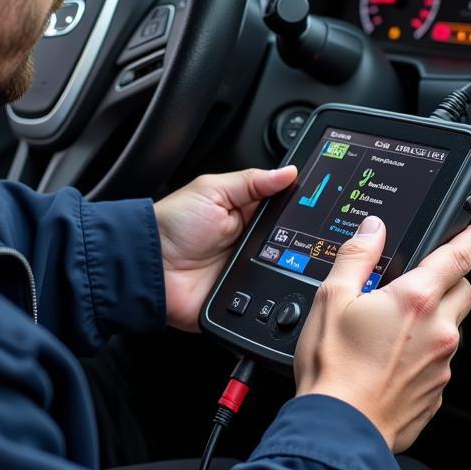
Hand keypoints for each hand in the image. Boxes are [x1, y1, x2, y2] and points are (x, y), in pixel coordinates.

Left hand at [154, 166, 297, 330]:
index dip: (301, 206)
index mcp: (245, 214)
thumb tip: (288, 172)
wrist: (150, 266)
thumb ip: (251, 181)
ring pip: (285, 269)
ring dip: (290, 265)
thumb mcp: (211, 191)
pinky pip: (268, 295)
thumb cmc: (171, 225)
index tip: (320, 203)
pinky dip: (274, 289)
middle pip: (291, 241)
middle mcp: (251, 242)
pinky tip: (276, 280)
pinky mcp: (244, 297)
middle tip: (305, 232)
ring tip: (286, 256)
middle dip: (301, 239)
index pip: (283, 209)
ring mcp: (249, 270)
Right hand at [294, 216, 470, 452]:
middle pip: (464, 292)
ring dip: (432, 321)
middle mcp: (439, 330)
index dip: (470, 240)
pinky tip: (389, 361)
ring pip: (450, 330)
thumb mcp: (332, 298)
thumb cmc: (334, 366)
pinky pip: (438, 363)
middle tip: (419, 283)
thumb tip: (372, 229)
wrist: (339, 428)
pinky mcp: (436, 393)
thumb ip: (357, 256)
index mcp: (416, 300)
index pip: (459, 258)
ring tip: (390, 329)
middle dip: (450, 281)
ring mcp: (441, 365)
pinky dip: (422, 356)